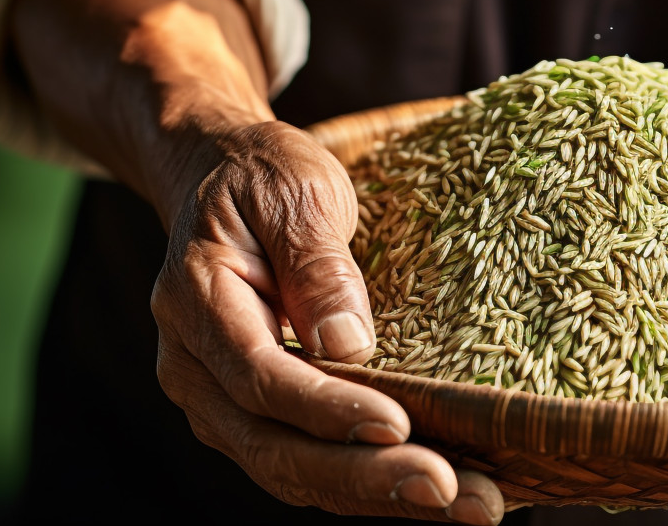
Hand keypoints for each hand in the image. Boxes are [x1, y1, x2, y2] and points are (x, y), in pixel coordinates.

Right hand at [150, 119, 503, 522]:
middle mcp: (196, 369)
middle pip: (274, 447)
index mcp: (197, 304)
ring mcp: (221, 400)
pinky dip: (371, 482)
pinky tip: (441, 489)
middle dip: (366, 478)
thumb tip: (348, 344)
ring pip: (293, 470)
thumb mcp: (297, 191)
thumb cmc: (263, 176)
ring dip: (379, 495)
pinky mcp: (257, 414)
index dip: (327, 409)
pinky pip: (309, 460)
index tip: (399, 425)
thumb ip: (316, 264)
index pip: (259, 377)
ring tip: (470, 503)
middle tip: (452, 491)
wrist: (220, 177)